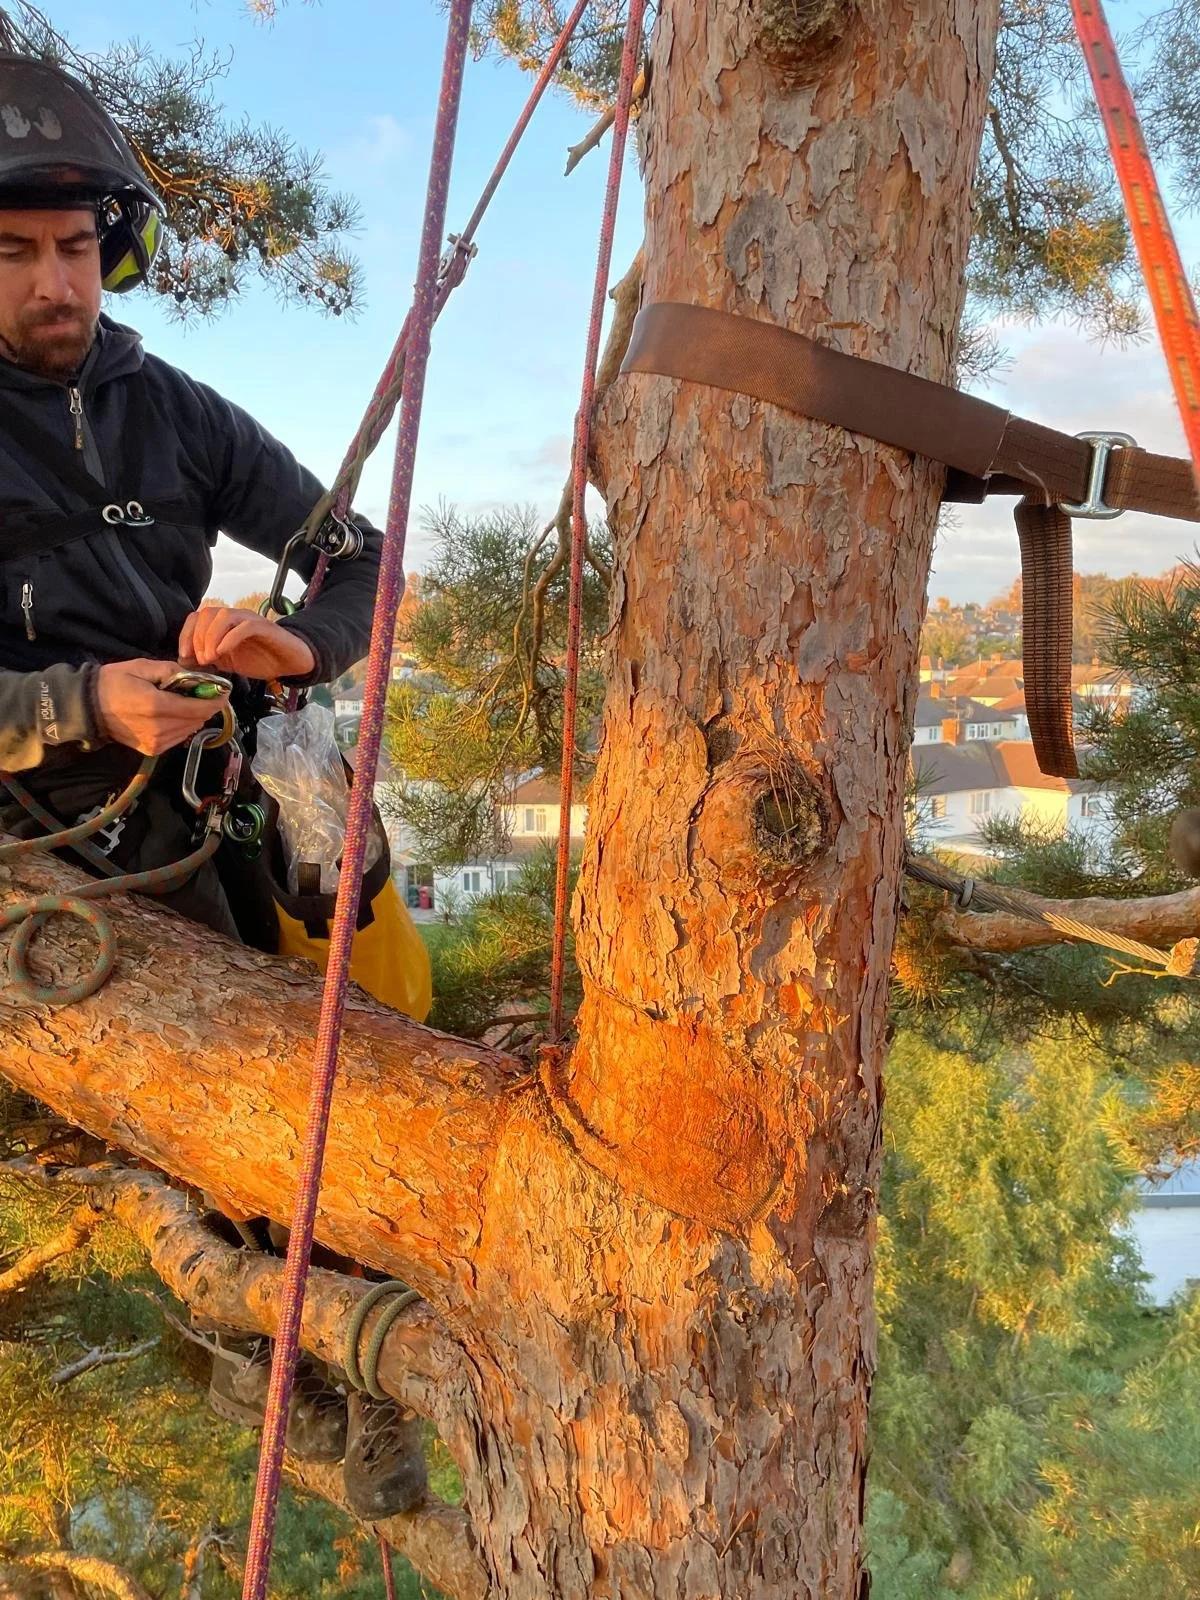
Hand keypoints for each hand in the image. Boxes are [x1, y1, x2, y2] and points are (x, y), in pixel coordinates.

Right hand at [95, 659, 229, 756]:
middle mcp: (160, 728)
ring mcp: (156, 743)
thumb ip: (170, 670)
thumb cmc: (114, 682)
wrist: (88, 708)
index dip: (216, 700)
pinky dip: (182, 726)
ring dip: (194, 716)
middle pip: (198, 720)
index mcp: (157, 706)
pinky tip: (173, 715)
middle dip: (205, 706)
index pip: (199, 708)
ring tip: (185, 702)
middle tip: (202, 692)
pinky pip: (179, 738)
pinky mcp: (153, 750)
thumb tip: (195, 676)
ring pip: (191, 730)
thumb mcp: (141, 667)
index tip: (224, 691)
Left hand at [179, 607, 315, 681]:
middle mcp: (235, 617)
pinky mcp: (265, 627)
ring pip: (223, 615)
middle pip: (207, 613)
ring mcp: (250, 620)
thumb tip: (186, 662)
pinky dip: (230, 638)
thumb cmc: (261, 660)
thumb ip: (209, 658)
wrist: (291, 662)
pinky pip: (244, 626)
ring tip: (211, 658)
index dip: (186, 634)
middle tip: (201, 660)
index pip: (197, 617)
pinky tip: (224, 653)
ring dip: (211, 637)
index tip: (184, 656)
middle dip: (198, 638)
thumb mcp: (228, 662)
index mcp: (223, 624)